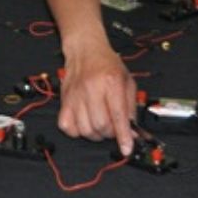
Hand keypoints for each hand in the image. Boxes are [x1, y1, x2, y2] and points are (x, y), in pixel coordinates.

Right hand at [57, 40, 135, 154]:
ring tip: (100, 124)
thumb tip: (133, 132)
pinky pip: (67, 127)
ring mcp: (75, 95)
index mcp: (111, 82)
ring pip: (85, 129)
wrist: (84, 49)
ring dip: (95, 133)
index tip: (127, 149)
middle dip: (111, 133)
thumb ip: (132, 107)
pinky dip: (77, 131)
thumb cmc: (106, 64)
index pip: (118, 115)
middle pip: (101, 126)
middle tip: (114, 127)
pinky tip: (84, 122)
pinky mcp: (64, 100)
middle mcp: (91, 88)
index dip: (123, 136)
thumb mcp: (127, 80)